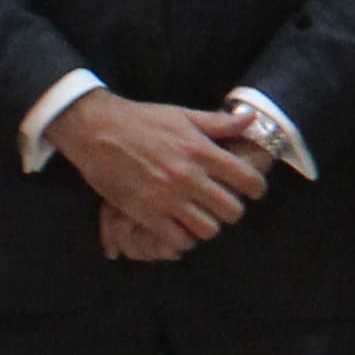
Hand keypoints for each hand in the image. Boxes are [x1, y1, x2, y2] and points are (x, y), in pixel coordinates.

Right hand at [57, 91, 266, 252]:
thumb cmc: (142, 120)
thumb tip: (250, 118)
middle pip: (231, 211)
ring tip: (201, 217)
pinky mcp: (145, 213)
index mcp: (202, 151)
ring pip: (207, 230)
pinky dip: (182, 238)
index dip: (257, 188)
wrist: (97, 130)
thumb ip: (218, 123)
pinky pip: (176, 239)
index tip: (252, 190)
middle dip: (232, 210)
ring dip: (208, 226)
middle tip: (224, 205)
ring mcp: (167, 197)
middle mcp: (189, 177)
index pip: (248, 179)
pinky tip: (179, 227)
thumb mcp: (183, 115)